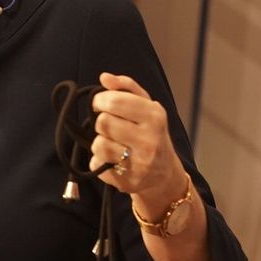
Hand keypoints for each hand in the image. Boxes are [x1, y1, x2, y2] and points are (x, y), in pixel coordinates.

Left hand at [90, 72, 188, 206]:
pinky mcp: (127, 182)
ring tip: (113, 143)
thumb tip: (104, 77)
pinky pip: (96, 164)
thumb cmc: (151, 133)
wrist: (164, 174)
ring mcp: (139, 164)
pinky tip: (114, 159)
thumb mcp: (146, 105)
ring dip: (100, 142)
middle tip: (110, 125)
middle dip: (101, 122)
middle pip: (103, 123)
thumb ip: (126, 87)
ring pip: (98, 144)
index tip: (101, 104)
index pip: (114, 102)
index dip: (100, 101)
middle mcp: (149, 141)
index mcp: (155, 117)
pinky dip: (99, 160)